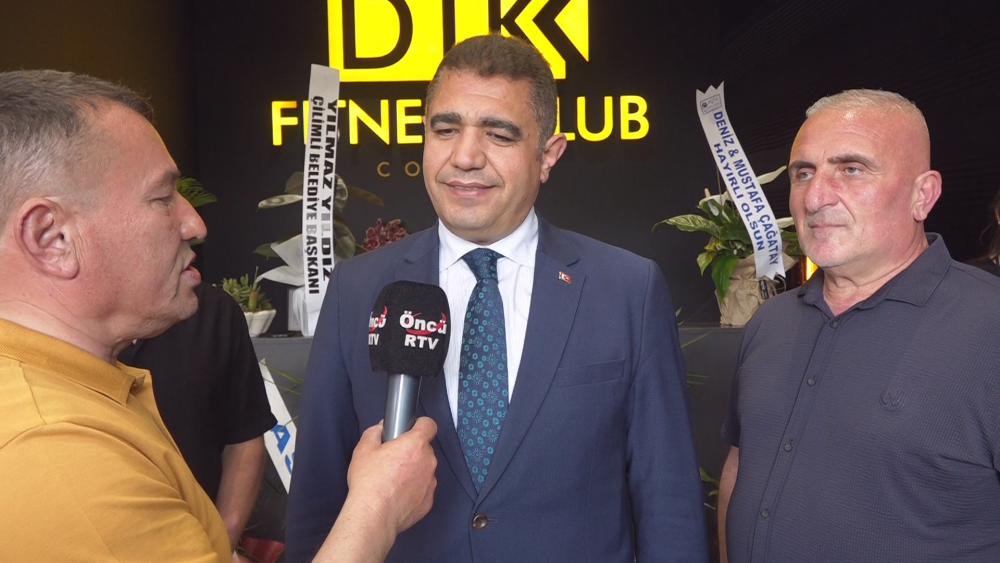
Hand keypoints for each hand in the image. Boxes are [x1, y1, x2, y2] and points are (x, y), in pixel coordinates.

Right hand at [346, 417, 437, 533]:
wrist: (374, 514)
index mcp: (415, 444)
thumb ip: (375, 432)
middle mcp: (428, 461)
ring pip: (424, 469)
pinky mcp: (428, 500)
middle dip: (411, 451)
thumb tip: (381, 429)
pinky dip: (414, 489)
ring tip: (393, 479)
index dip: (420, 424)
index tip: (411, 429)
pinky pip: (423, 488)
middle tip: (392, 458)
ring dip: (413, 470)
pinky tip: (397, 493)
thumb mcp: (364, 449)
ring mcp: (431, 482)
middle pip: (425, 448)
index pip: (429, 425)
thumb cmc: (369, 482)